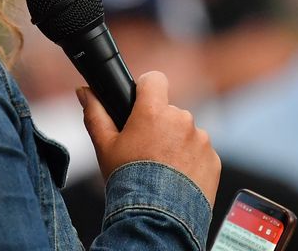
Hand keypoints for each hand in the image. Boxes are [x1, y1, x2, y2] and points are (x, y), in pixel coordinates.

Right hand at [78, 70, 220, 205]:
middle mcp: (181, 119)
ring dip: (176, 145)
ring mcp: (200, 139)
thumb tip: (84, 92)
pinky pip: (200, 153)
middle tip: (146, 151)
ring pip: (186, 133)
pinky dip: (191, 162)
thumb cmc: (128, 181)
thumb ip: (95, 114)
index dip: (146, 88)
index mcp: (154, 111)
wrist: (157, 218)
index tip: (141, 102)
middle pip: (169, 112)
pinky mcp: (213, 159)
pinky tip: (177, 180)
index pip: (155, 79)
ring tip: (162, 171)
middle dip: (160, 126)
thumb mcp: (105, 147)